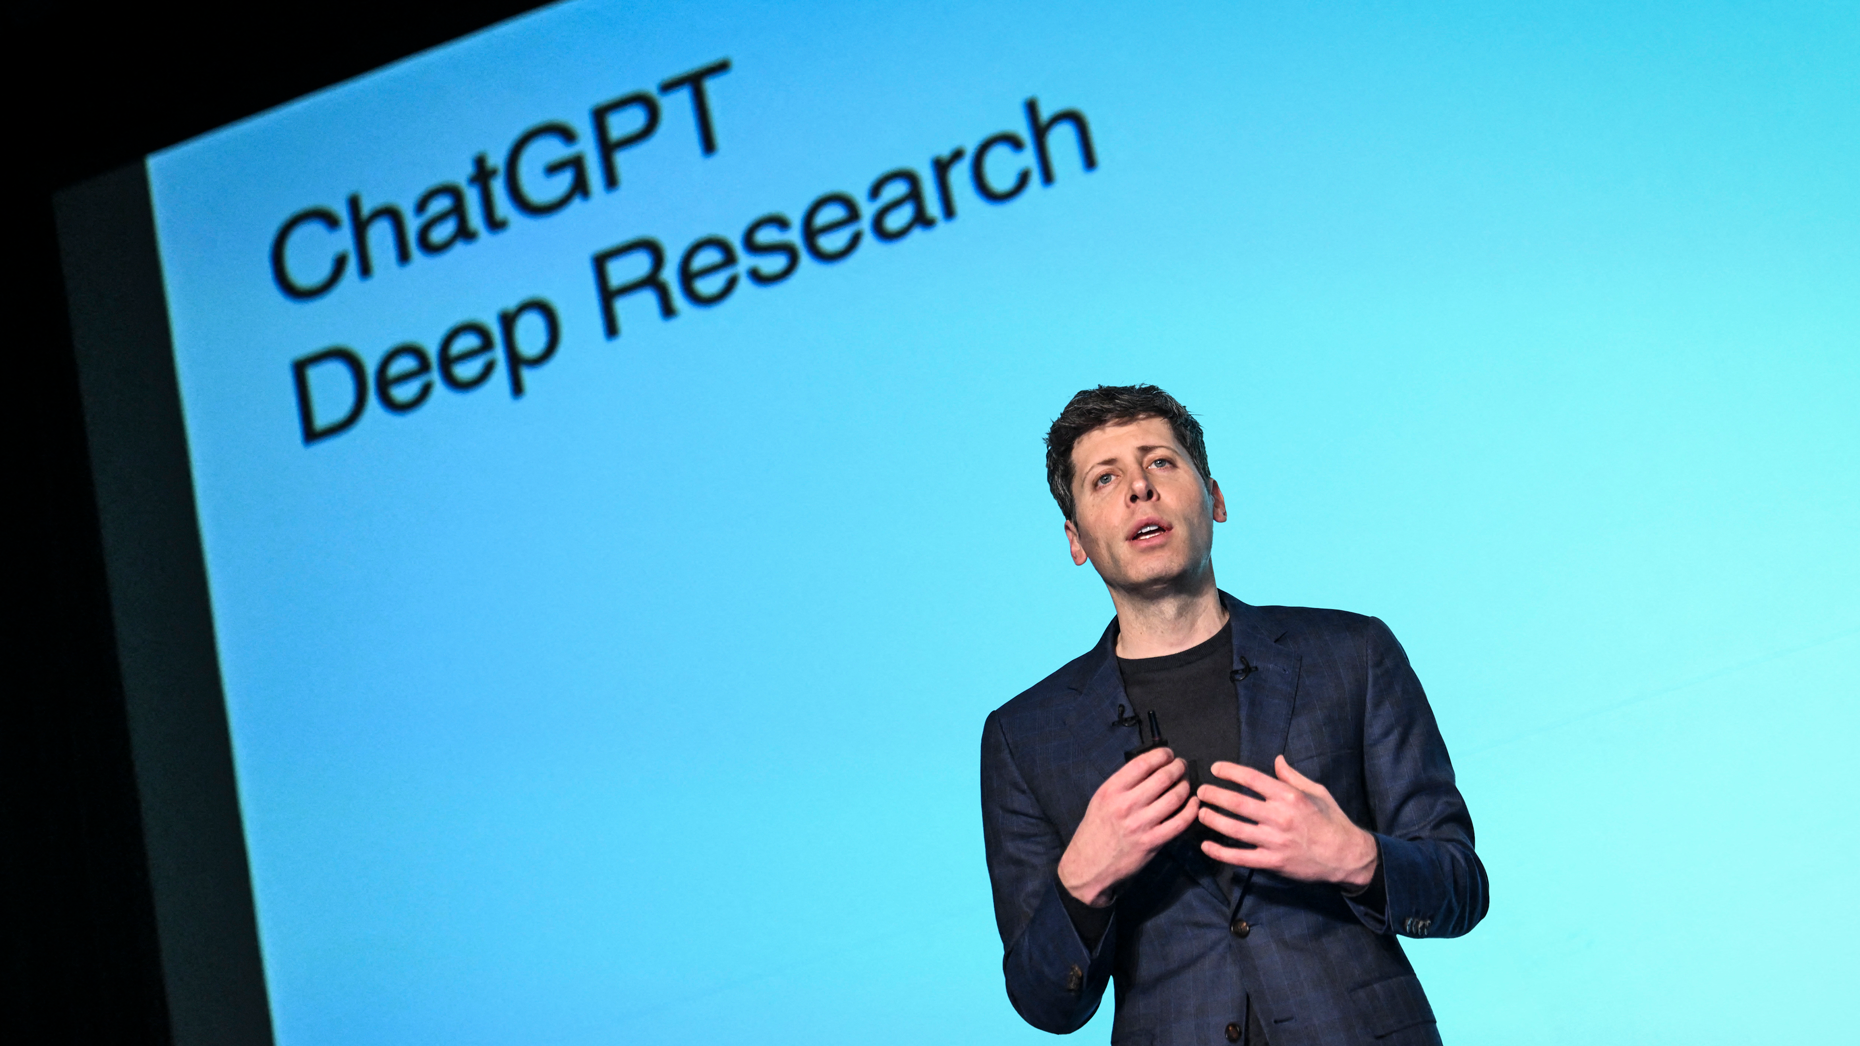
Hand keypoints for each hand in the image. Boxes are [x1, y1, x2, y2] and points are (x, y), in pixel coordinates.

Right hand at [1058, 747, 1199, 906]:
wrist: (1088, 865)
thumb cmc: (1095, 829)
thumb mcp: (1101, 800)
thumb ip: (1123, 784)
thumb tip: (1150, 767)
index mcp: (1112, 790)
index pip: (1143, 763)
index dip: (1161, 755)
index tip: (1168, 754)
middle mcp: (1126, 805)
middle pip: (1163, 777)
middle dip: (1178, 767)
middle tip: (1182, 766)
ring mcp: (1141, 824)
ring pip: (1175, 797)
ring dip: (1186, 786)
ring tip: (1186, 784)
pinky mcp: (1152, 842)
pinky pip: (1180, 822)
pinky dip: (1191, 810)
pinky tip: (1194, 804)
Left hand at [1196, 755, 1377, 887]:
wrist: (1346, 856)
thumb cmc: (1332, 820)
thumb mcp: (1317, 792)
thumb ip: (1292, 776)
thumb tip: (1276, 759)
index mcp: (1290, 796)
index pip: (1252, 779)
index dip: (1230, 771)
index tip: (1216, 769)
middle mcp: (1280, 817)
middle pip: (1237, 803)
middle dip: (1214, 795)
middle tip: (1201, 791)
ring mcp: (1275, 841)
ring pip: (1235, 830)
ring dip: (1213, 820)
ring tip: (1200, 813)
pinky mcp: (1273, 863)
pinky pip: (1241, 858)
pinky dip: (1221, 853)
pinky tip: (1206, 846)